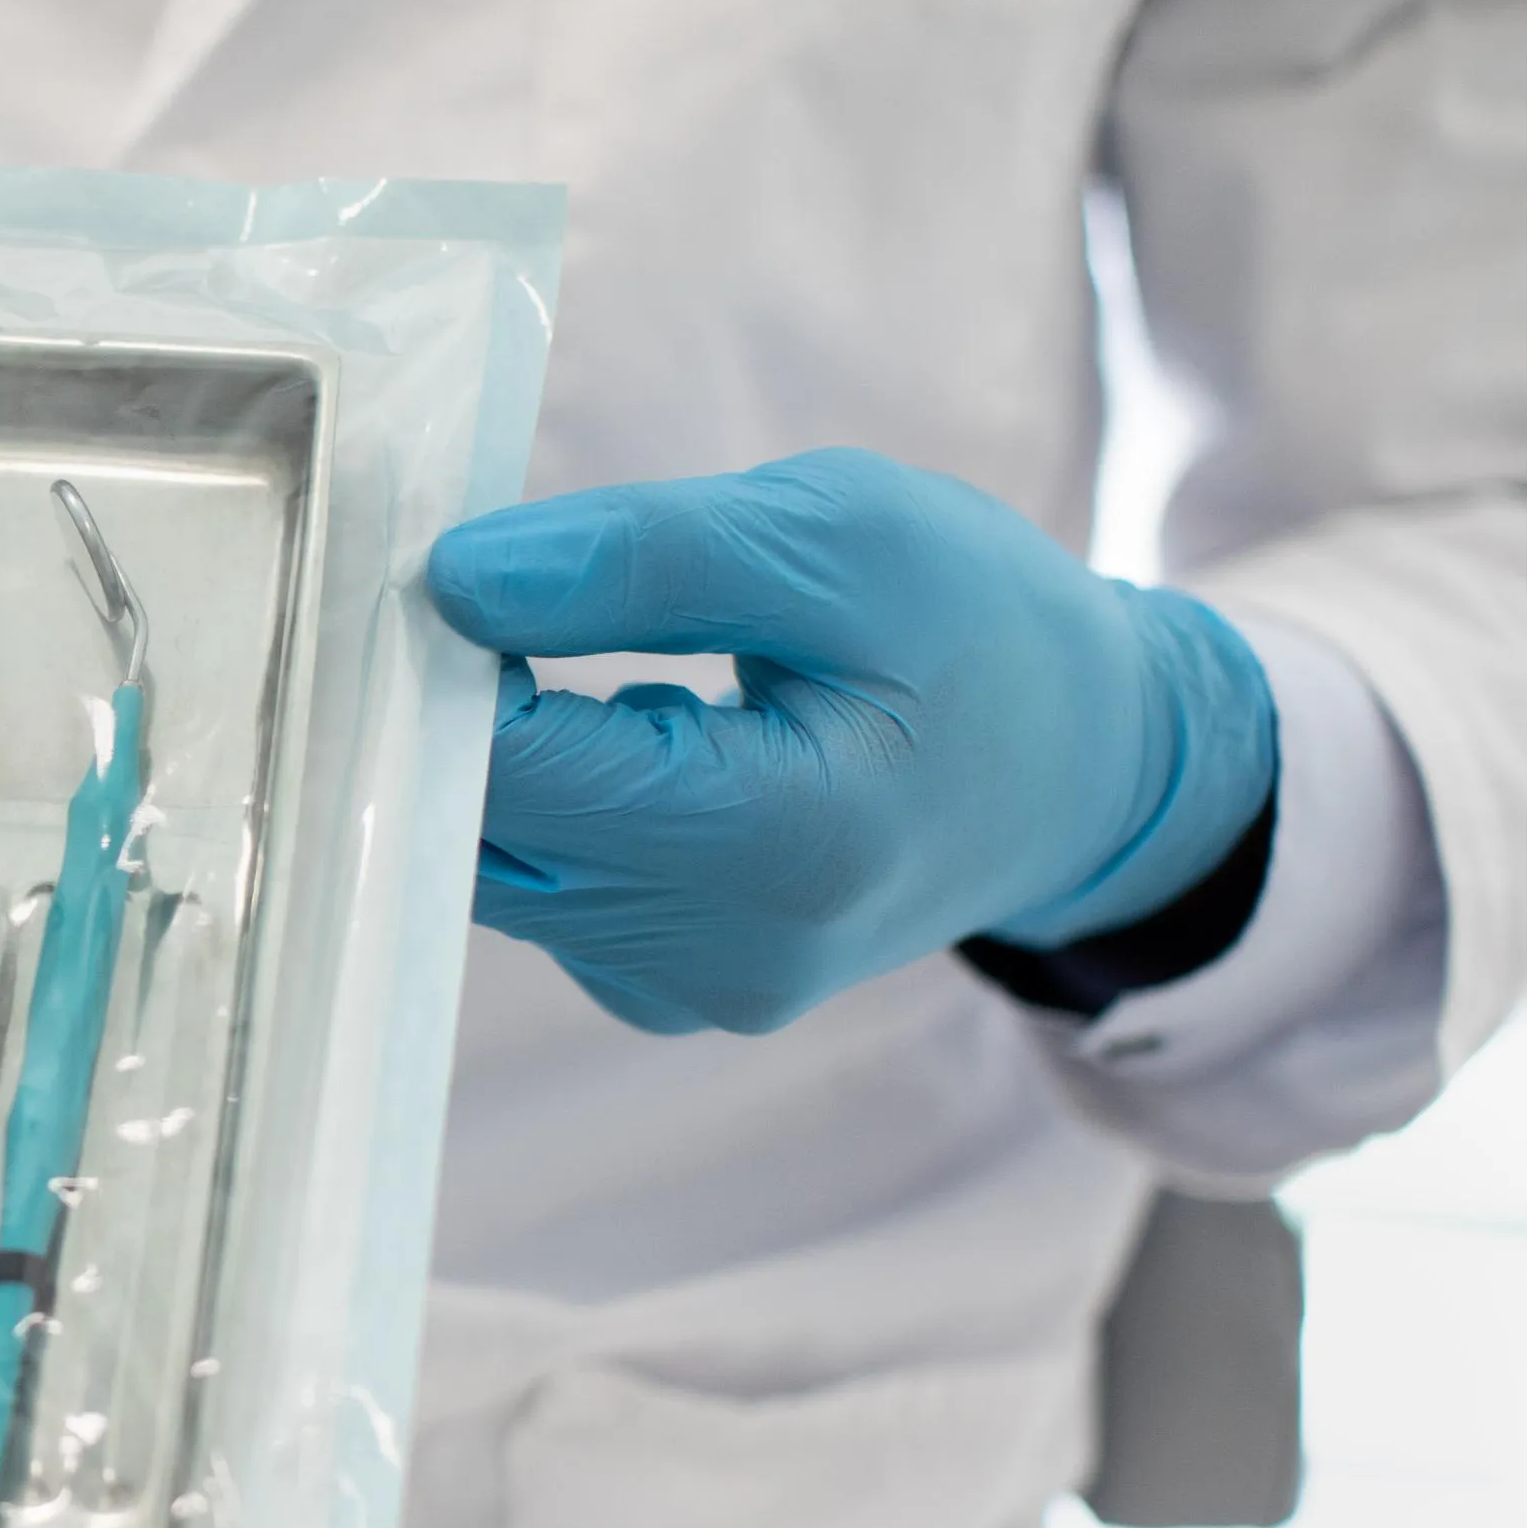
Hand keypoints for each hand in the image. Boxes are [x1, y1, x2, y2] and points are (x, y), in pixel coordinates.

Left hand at [426, 448, 1275, 1033]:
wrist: (1080, 769)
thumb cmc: (978, 629)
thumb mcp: (843, 533)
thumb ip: (643, 558)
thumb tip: (458, 580)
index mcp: (782, 842)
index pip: (518, 770)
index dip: (447, 668)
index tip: (447, 571)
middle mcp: (726, 955)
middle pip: (486, 835)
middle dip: (459, 716)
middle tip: (506, 597)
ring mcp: (695, 993)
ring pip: (498, 870)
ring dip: (509, 761)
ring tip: (619, 666)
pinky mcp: (669, 994)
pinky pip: (542, 895)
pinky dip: (552, 808)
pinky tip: (637, 743)